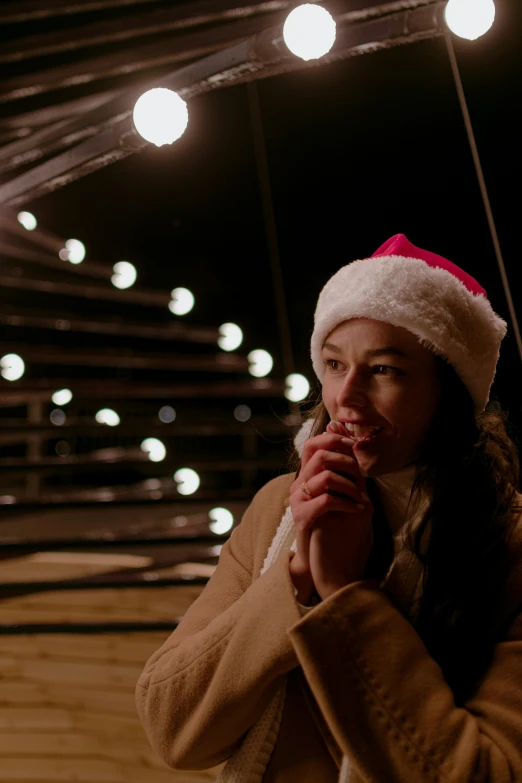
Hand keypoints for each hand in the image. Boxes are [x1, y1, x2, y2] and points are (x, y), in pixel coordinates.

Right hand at [289, 421, 372, 601]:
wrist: (321, 559)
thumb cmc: (333, 524)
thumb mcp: (339, 493)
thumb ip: (342, 470)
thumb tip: (351, 442)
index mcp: (306, 475)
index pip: (313, 443)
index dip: (334, 438)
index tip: (355, 444)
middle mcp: (298, 484)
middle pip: (318, 454)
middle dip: (345, 460)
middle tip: (362, 474)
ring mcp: (297, 500)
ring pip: (324, 476)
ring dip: (350, 485)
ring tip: (363, 498)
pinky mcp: (301, 517)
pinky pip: (326, 501)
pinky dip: (347, 503)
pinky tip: (359, 509)